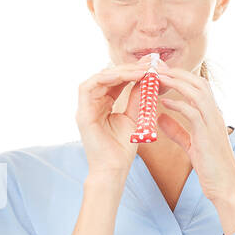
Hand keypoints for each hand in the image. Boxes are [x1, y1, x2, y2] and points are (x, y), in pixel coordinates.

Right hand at [75, 58, 169, 178]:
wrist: (114, 169)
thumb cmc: (122, 149)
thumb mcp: (134, 117)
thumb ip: (137, 97)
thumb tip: (145, 78)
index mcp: (103, 104)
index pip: (116, 80)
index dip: (133, 71)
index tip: (152, 67)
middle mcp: (92, 103)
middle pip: (108, 76)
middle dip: (129, 68)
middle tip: (149, 64)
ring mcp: (85, 108)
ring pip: (99, 78)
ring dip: (120, 72)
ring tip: (141, 71)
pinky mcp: (82, 114)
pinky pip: (89, 87)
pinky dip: (106, 78)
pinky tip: (125, 77)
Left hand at [155, 66, 234, 221]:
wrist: (226, 188)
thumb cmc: (210, 167)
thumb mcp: (190, 145)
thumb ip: (176, 130)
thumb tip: (160, 117)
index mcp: (212, 115)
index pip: (197, 86)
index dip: (179, 77)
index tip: (159, 71)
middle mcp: (215, 115)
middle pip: (198, 83)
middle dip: (176, 73)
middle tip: (156, 67)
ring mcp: (214, 124)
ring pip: (197, 93)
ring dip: (176, 83)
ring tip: (157, 78)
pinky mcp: (208, 137)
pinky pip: (194, 114)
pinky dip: (179, 106)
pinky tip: (164, 103)